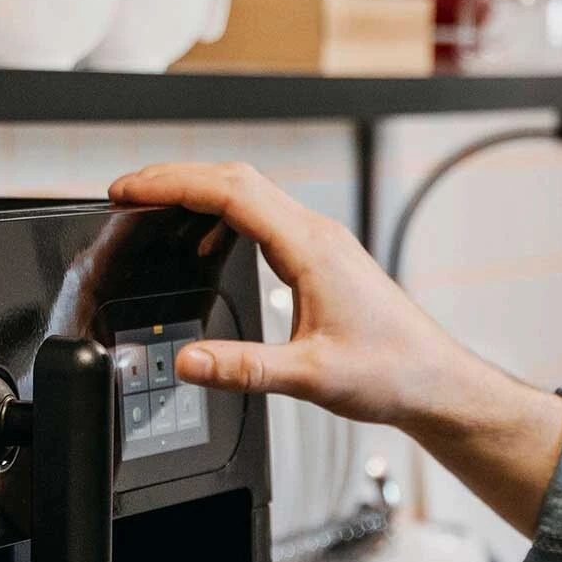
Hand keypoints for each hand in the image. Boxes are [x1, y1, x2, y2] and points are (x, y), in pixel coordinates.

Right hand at [107, 162, 561, 531]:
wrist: (436, 381)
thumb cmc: (391, 373)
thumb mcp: (310, 377)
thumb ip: (243, 369)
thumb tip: (187, 362)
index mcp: (312, 248)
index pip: (231, 192)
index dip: (173, 184)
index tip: (129, 191)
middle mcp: (317, 234)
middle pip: (235, 180)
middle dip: (175, 180)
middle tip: (126, 195)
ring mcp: (321, 242)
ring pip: (250, 196)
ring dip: (200, 196)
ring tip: (154, 214)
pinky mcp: (322, 258)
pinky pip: (265, 220)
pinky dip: (225, 220)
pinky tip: (206, 245)